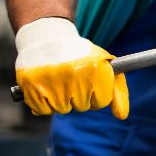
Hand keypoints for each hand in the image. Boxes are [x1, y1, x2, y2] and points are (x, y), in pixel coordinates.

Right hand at [14, 17, 128, 118]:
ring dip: (61, 99)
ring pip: (62, 109)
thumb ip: (117, 92)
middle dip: (78, 96)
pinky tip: (45, 85)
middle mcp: (75, 75)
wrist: (47, 39)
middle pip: (82, 107)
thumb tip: (122, 116)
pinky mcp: (32, 87)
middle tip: (72, 77)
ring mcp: (52, 82)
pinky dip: (43, 102)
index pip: (101, 102)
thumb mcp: (104, 66)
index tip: (90, 81)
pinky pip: (42, 110)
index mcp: (95, 69)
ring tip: (58, 79)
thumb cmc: (80, 56)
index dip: (96, 93)